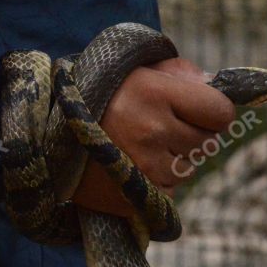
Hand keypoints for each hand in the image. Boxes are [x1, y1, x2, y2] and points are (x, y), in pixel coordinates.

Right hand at [72, 58, 234, 216]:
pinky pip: (169, 192)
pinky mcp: (134, 196)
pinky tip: (131, 167)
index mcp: (155, 93)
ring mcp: (144, 167)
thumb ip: (180, 73)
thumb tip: (219, 88)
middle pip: (207, 143)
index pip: (221, 113)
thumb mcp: (136, 70)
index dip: (213, 111)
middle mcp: (153, 131)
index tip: (199, 110)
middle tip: (159, 125)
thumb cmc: (99, 94)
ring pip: (188, 169)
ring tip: (139, 146)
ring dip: (173, 159)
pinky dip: (157, 183)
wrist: (45, 134)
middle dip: (190, 134)